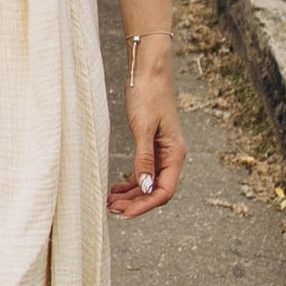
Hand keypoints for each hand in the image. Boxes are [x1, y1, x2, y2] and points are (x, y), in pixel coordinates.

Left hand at [108, 43, 184, 217]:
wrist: (148, 71)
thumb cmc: (148, 95)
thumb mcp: (143, 128)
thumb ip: (144, 159)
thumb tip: (146, 187)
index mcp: (175, 154)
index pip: (164, 191)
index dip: (146, 205)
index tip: (126, 213)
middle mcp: (172, 155)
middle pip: (156, 190)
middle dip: (135, 202)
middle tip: (112, 209)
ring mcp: (162, 151)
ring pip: (149, 182)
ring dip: (131, 194)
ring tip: (111, 202)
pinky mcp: (152, 144)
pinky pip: (144, 171)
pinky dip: (131, 181)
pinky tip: (116, 187)